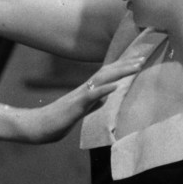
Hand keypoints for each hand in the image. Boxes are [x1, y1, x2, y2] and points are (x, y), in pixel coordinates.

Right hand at [22, 53, 141, 142]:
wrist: (37, 127)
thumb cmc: (58, 121)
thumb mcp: (81, 111)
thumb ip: (93, 103)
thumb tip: (106, 97)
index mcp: (87, 90)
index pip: (108, 74)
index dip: (123, 66)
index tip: (139, 59)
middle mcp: (84, 88)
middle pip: (108, 71)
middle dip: (126, 64)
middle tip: (144, 56)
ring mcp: (79, 96)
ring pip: (102, 79)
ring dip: (120, 72)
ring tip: (136, 66)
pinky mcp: (75, 106)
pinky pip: (90, 96)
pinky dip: (104, 90)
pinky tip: (115, 86)